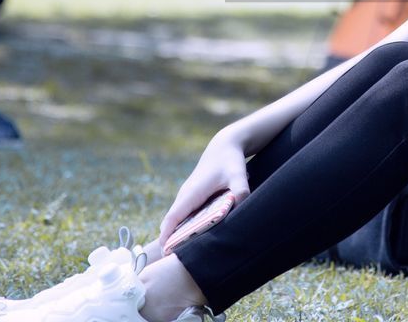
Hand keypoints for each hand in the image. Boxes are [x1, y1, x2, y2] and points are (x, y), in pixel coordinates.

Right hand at [158, 129, 251, 250]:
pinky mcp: (191, 197)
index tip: (166, 254)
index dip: (167, 237)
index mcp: (191, 193)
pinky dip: (183, 228)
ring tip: (184, 255)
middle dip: (171, 241)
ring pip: (176, 220)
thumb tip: (241, 208)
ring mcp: (186, 196)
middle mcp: (185, 196)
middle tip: (177, 261)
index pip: (173, 219)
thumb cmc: (230, 161)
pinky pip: (183, 216)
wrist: (224, 146)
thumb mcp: (238, 176)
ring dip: (177, 235)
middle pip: (171, 223)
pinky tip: (194, 240)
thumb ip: (241, 191)